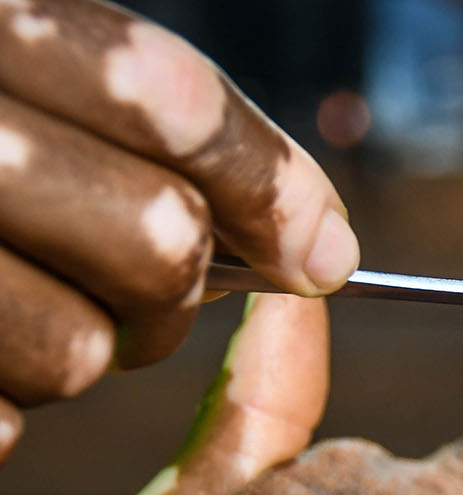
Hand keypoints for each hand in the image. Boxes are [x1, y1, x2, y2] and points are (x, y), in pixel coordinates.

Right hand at [0, 0, 357, 461]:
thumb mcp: (20, 70)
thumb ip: (157, 130)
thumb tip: (325, 252)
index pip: (169, 99)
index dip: (268, 186)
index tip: (319, 251)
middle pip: (154, 241)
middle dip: (171, 285)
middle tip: (139, 283)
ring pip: (77, 351)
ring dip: (69, 347)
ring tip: (5, 300)